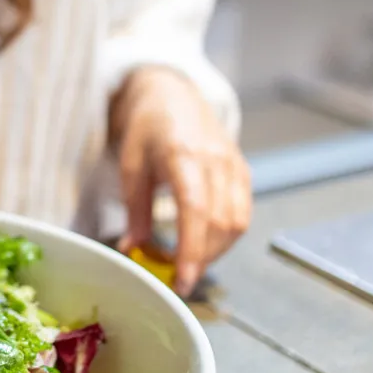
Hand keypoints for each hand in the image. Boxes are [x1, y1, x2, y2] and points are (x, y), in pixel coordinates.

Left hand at [110, 67, 250, 295]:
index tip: (183, 279)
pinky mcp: (243, 171)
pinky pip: (242, 213)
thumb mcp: (130, 164)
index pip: (195, 210)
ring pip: (237, 223)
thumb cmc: (147, 127)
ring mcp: (234, 165)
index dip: (192, 249)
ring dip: (215, 251)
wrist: (173, 93)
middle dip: (202, 258)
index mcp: (183, 155)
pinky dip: (226, 236)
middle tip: (178, 278)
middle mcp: (216, 160)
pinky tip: (205, 243)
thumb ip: (134, 209)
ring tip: (189, 262)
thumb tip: (131, 248)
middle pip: (220, 223)